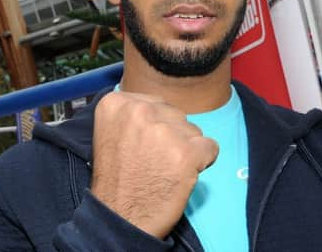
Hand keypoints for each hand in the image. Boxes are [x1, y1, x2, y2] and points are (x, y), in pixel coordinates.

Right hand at [90, 91, 217, 238]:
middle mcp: (138, 110)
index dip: (155, 127)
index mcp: (116, 103)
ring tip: (163, 169)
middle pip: (175, 114)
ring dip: (185, 149)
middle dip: (171, 135)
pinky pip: (211, 147)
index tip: (141, 146)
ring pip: (192, 130)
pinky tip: (181, 175)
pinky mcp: (186, 153)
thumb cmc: (117, 179)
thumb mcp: (111, 132)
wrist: (119, 218)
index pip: (156, 104)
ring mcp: (163, 131)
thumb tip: (159, 108)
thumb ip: (132, 115)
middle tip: (153, 160)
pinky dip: (202, 162)